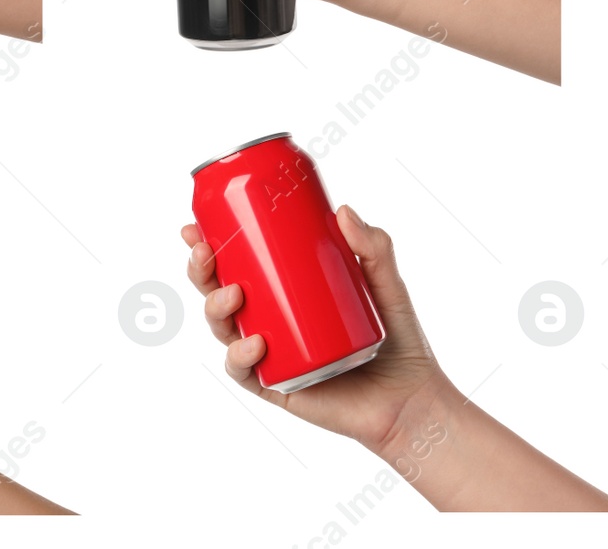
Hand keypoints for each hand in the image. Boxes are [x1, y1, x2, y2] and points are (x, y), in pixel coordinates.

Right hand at [183, 205, 442, 450]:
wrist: (411, 397)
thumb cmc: (398, 338)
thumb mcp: (386, 284)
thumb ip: (375, 246)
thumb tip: (342, 211)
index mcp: (285, 292)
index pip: (239, 264)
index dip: (210, 246)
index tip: (195, 228)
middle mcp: (272, 322)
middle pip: (220, 293)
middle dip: (201, 272)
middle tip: (204, 253)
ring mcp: (272, 355)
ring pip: (225, 330)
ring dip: (215, 309)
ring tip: (233, 295)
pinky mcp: (278, 386)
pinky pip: (245, 373)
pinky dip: (240, 357)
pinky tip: (253, 344)